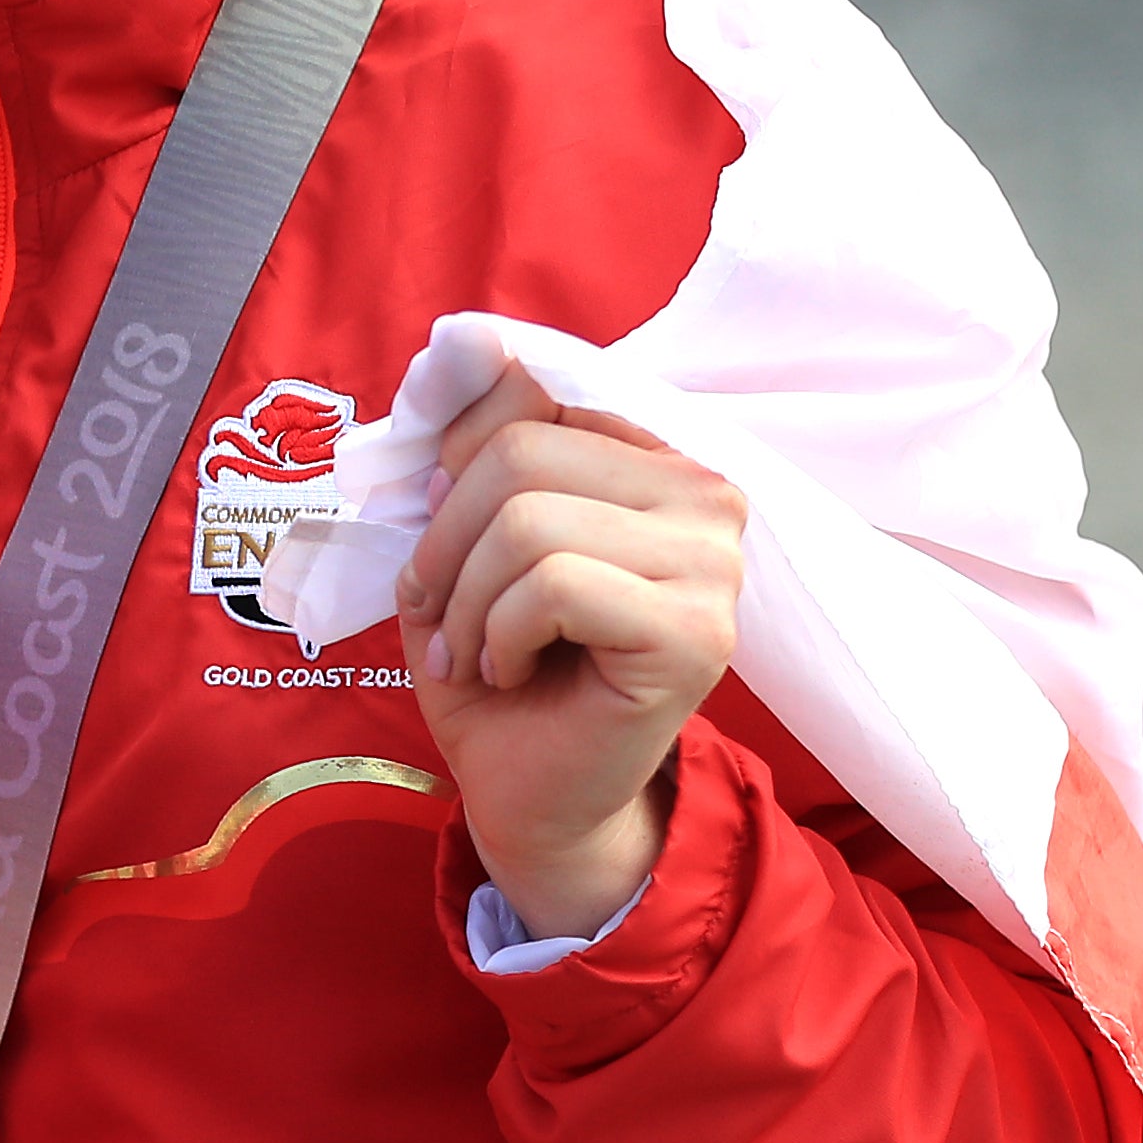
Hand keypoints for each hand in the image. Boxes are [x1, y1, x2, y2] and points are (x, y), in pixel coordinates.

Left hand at [395, 366, 747, 941]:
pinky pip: (552, 586)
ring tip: (472, 649)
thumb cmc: (501, 665)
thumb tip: (466, 348)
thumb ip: (472, 446)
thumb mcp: (463, 539)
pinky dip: (496, 635)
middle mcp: (706, 495)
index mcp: (653, 457)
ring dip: (464, 599)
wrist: (533, 794)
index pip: (534, 393)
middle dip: (445, 541)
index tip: (428, 522)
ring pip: (529, 522)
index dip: (451, 453)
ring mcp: (714, 564)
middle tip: (437, 610)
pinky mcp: (696, 631)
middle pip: (520, 454)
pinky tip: (510, 671)